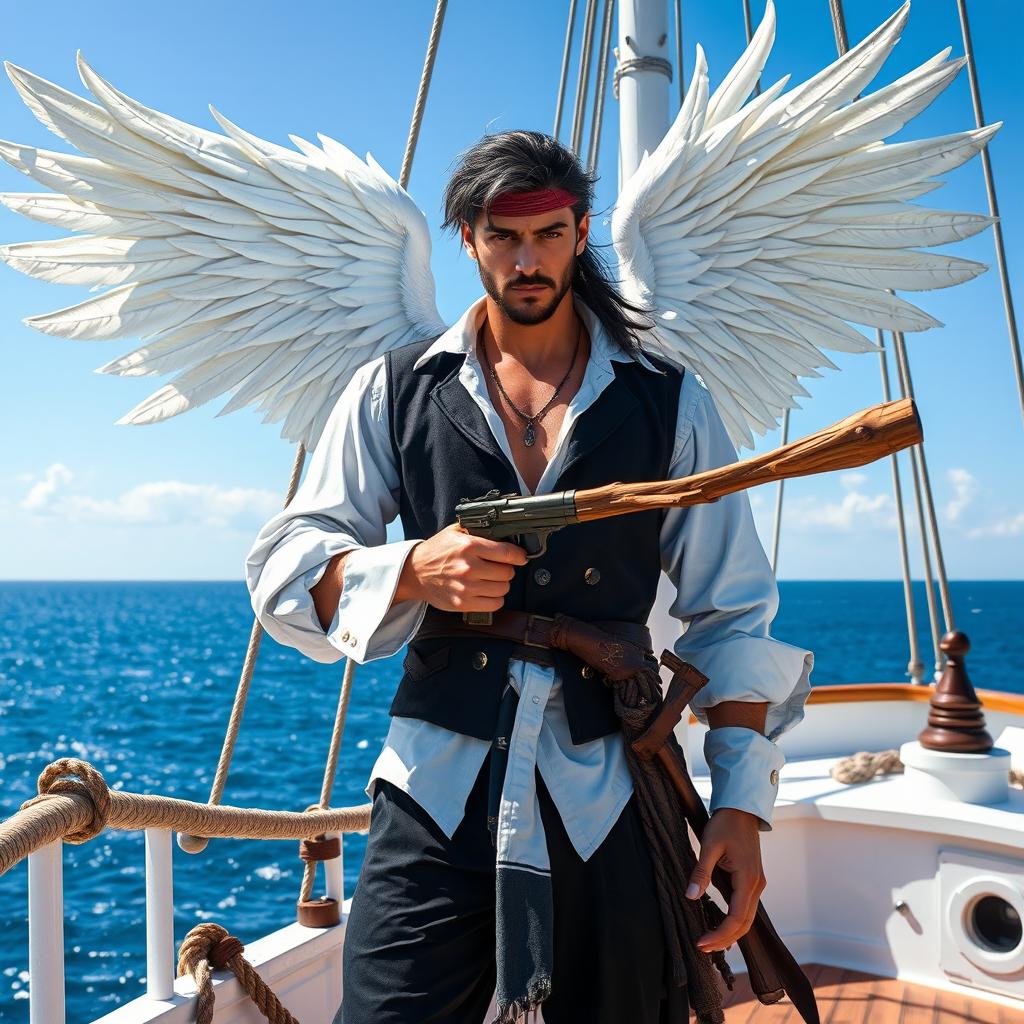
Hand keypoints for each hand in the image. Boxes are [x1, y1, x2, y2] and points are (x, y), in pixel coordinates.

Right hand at [396, 523, 528, 612]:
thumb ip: (477, 530)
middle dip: (507, 569)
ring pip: (503, 589)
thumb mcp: (455, 532)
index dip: (519, 556)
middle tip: (500, 568)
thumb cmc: (436, 551)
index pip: (506, 553)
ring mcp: (466, 587)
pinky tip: (488, 592)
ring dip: (502, 584)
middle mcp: (469, 567)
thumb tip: (504, 533)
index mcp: (469, 546)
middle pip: (507, 572)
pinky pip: (494, 604)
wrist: (415, 572)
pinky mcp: (463, 603)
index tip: (521, 557)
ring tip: (493, 580)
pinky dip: (496, 598)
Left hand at [684, 807, 765, 952]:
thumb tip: (691, 895)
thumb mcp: (709, 845)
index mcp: (748, 878)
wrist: (741, 810)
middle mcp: (757, 885)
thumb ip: (701, 871)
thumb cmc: (725, 824)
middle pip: (745, 924)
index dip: (720, 934)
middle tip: (702, 948)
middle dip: (725, 939)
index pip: (736, 917)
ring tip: (708, 942)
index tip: (702, 943)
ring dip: (730, 933)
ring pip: (747, 918)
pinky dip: (734, 921)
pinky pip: (745, 908)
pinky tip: (720, 926)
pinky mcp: (752, 881)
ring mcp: (756, 884)